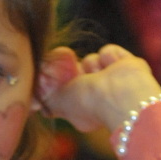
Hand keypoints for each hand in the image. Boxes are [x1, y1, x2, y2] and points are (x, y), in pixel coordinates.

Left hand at [39, 44, 160, 133]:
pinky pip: (108, 51)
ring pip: (91, 59)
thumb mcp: (60, 102)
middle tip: (83, 77)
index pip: (67, 87)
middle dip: (79, 71)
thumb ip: (46, 98)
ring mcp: (114, 79)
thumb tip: (33, 100)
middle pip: (79, 71)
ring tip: (103, 75)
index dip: (63, 79)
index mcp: (83, 108)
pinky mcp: (127, 65)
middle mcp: (98, 95)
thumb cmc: (90, 103)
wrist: (123, 94)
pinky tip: (115, 68)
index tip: (61, 78)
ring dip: (94, 65)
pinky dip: (111, 57)